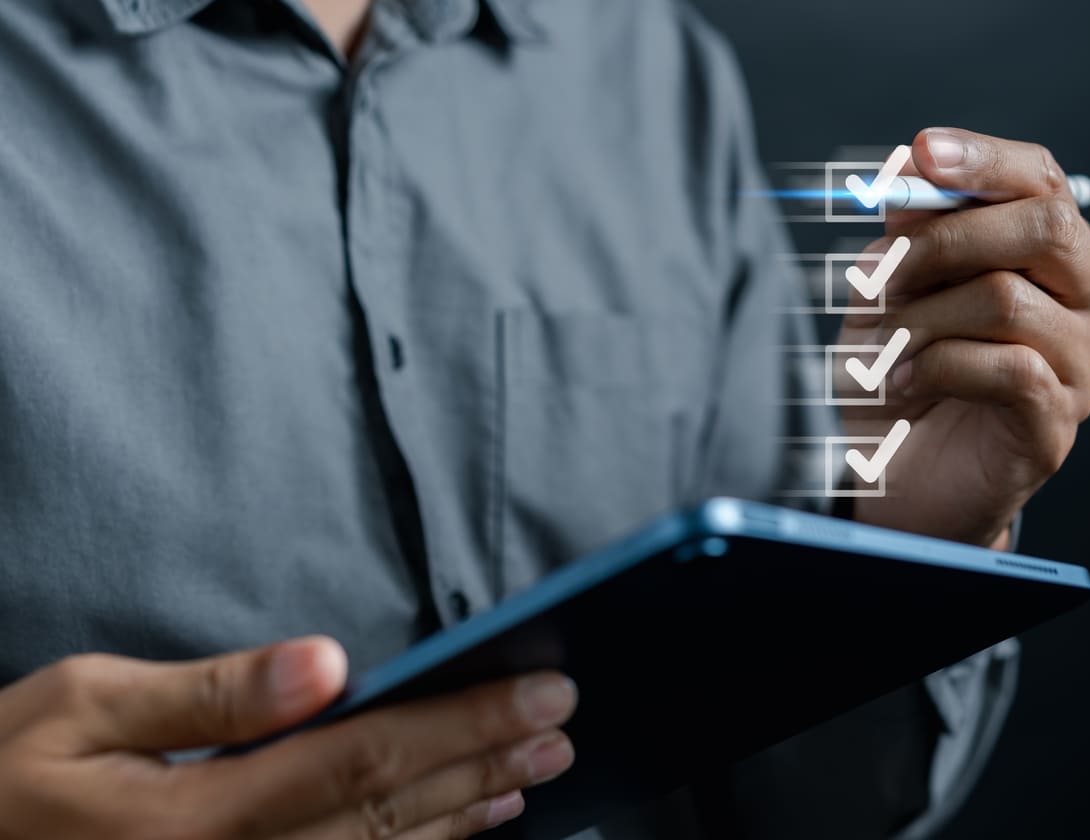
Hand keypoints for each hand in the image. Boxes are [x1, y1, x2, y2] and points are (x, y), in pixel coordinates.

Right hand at [0, 637, 576, 838]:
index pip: (367, 756)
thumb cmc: (0, 782)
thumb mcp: (78, 710)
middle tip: (561, 724)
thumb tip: (323, 664)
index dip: (463, 724)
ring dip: (467, 816)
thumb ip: (209, 694)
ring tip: (532, 774)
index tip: (540, 691)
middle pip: (391, 813)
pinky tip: (462, 832)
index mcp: (200, 815)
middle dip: (487, 764)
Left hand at [839, 127, 1089, 546]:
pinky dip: (935, 367)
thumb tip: (913, 164)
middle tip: (883, 276)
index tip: (923, 154)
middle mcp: (1087, 302)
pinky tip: (902, 384)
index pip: (1043, 180)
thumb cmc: (900, 374)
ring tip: (885, 348)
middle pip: (1044, 227)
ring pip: (1008, 299)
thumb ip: (909, 230)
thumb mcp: (891, 290)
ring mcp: (1081, 365)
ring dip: (922, 319)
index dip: (984, 160)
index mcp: (1053, 256)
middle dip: (945, 240)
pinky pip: (1006, 367)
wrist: (894, 477)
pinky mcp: (1055, 423)